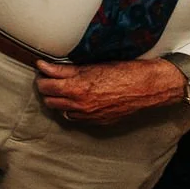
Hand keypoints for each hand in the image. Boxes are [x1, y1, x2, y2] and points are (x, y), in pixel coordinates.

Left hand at [34, 57, 188, 124]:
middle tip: (52, 79)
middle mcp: (80, 105)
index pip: (45, 86)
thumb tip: (43, 66)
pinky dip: (72, 110)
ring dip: (59, 101)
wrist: (147, 87)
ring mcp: (89, 116)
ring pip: (61, 111)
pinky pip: (76, 118)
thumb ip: (64, 70)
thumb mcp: (91, 66)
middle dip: (48, 90)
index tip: (43, 70)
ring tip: (65, 89)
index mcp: (76, 89)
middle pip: (49, 101)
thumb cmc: (123, 72)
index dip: (42, 77)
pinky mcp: (98, 122)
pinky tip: (78, 100)